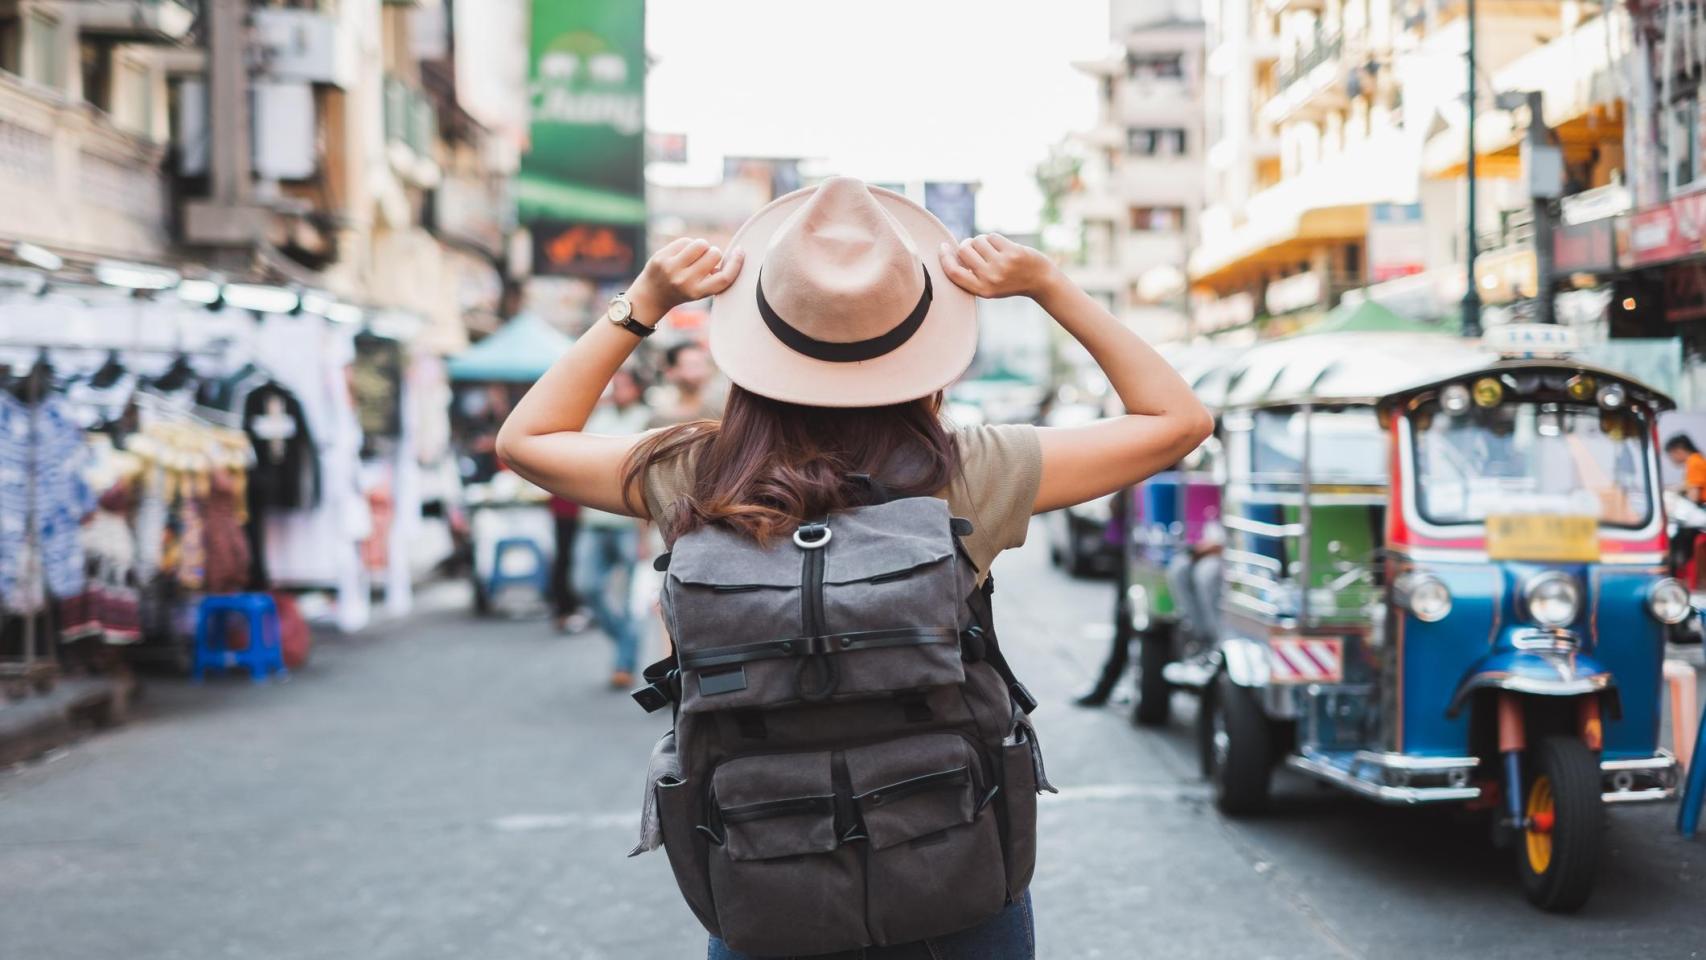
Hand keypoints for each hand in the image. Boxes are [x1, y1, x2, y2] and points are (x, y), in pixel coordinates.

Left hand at [629, 238, 745, 321]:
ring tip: (694, 255)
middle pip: (714, 254)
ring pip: (701, 244)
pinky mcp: (661, 257)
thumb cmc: (682, 290)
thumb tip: (734, 255)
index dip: (736, 263)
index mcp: (697, 292)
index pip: (724, 278)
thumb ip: (713, 277)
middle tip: (705, 261)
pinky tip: (681, 254)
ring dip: (702, 246)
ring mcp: (671, 268)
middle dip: (713, 254)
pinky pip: (685, 241)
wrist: (651, 296)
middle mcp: (685, 281)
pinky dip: (687, 245)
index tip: (740, 252)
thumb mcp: (700, 290)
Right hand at [937, 233, 1059, 299]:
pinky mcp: (1012, 253)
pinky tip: (1003, 247)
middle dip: (967, 244)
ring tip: (992, 249)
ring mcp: (1001, 265)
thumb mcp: (989, 286)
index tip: (942, 247)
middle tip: (975, 248)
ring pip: (978, 240)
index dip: (944, 258)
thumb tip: (953, 251)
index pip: (954, 272)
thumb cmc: (1011, 281)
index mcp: (981, 290)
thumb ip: (972, 274)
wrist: (1040, 281)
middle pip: (964, 250)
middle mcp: (989, 278)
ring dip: (982, 241)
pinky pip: (992, 237)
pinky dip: (995, 239)